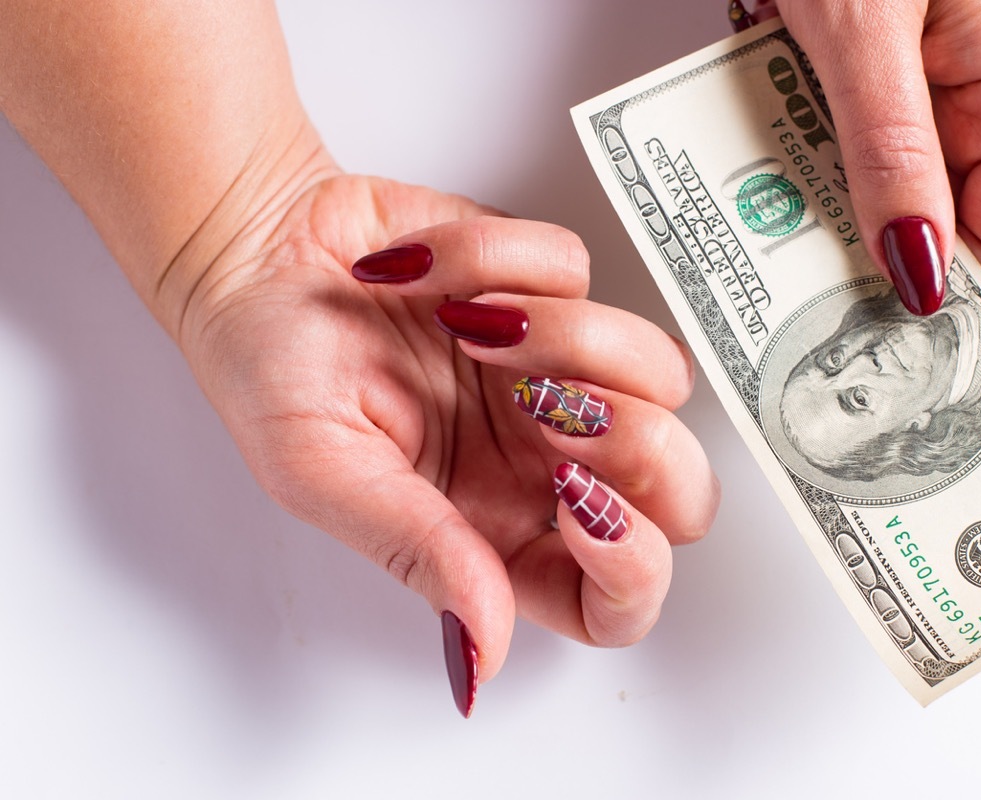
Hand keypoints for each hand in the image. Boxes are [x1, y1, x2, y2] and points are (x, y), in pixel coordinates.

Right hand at [178, 173, 717, 716]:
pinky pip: (582, 273)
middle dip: (640, 447)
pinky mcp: (550, 289)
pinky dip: (507, 264)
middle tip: (548, 409)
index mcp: (495, 530)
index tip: (581, 505)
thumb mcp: (323, 471)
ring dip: (571, 339)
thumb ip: (416, 551)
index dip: (633, 572)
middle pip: (681, 493)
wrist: (258, 256)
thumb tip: (482, 652)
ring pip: (662, 375)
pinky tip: (439, 283)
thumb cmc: (272, 370)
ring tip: (470, 329)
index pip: (616, 600)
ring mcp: (558, 373)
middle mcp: (544, 461)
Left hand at [755, 0, 980, 309]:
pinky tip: (765, 143)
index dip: (934, 295)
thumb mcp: (865, 29)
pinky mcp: (892, 78)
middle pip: (941, 235)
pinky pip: (857, 151)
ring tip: (764, 187)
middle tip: (785, 257)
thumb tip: (917, 270)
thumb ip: (892, 148)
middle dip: (864, 251)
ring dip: (825, 203)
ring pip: (890, 198)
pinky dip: (809, 157)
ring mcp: (944, 91)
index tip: (855, 316)